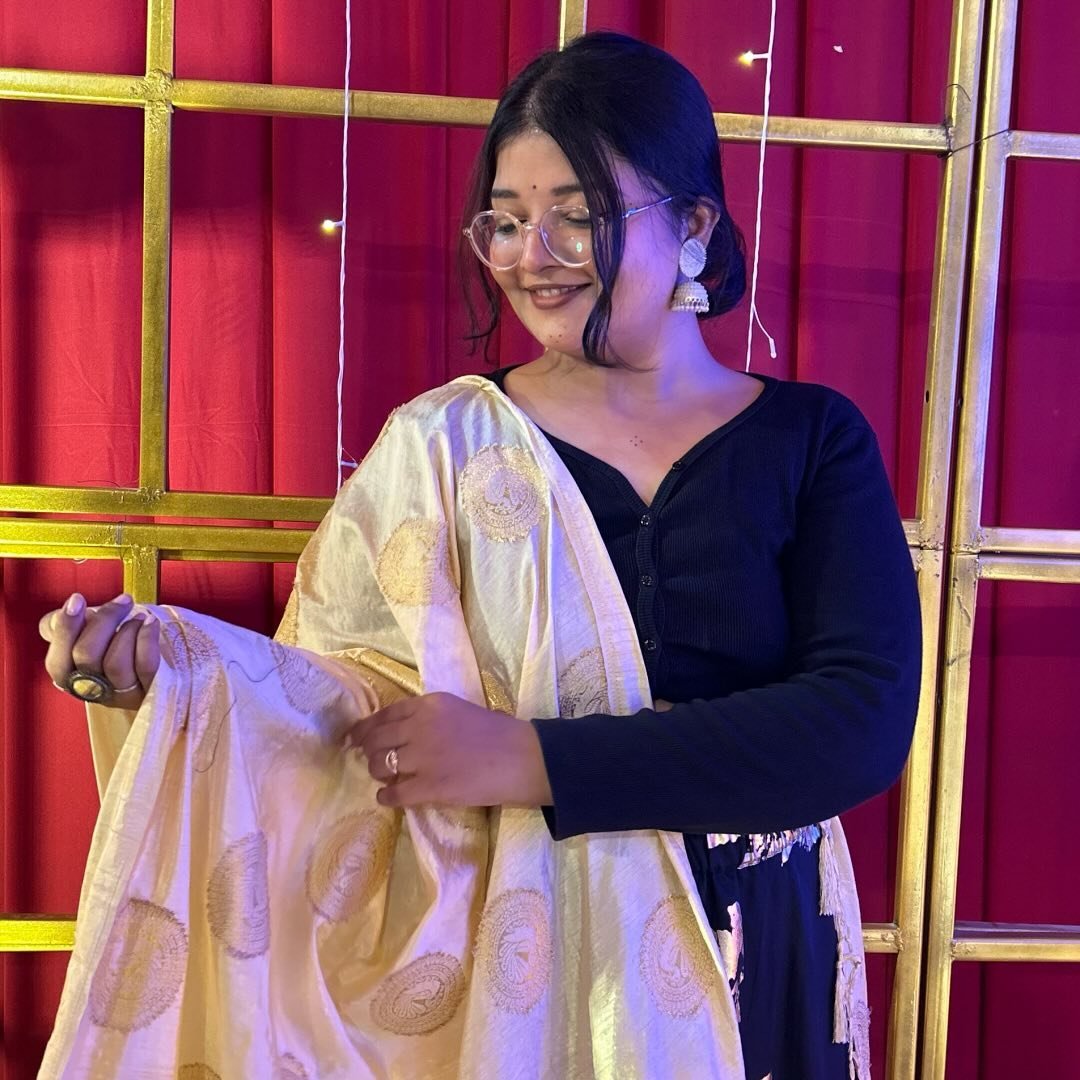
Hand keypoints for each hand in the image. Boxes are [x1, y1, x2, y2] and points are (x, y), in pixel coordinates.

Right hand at [40, 592, 160, 708]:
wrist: (160, 656)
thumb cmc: (115, 642)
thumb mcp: (84, 631)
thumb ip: (62, 625)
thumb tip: (59, 615)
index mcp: (71, 678)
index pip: (57, 663)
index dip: (65, 630)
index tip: (77, 599)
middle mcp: (94, 690)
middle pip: (87, 656)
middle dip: (104, 621)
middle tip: (124, 601)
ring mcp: (123, 694)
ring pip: (115, 663)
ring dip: (127, 631)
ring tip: (140, 616)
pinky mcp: (149, 689)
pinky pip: (145, 665)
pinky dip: (147, 638)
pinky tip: (150, 622)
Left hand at [348, 692, 552, 809]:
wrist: (522, 758)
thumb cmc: (498, 734)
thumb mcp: (459, 710)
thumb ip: (429, 717)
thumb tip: (399, 732)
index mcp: (429, 704)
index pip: (385, 714)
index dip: (365, 727)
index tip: (354, 736)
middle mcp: (420, 727)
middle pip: (376, 739)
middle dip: (367, 751)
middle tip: (367, 759)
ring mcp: (423, 758)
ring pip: (379, 765)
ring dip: (377, 773)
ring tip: (384, 778)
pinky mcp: (429, 787)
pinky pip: (394, 793)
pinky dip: (387, 797)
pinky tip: (389, 798)